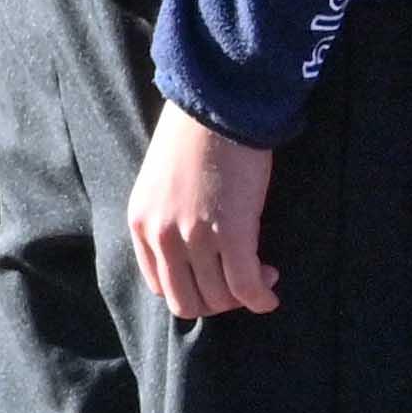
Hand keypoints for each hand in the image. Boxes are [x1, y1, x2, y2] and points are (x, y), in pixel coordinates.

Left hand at [129, 105, 280, 320]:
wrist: (215, 111)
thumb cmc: (193, 143)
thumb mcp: (159, 188)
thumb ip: (166, 223)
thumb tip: (194, 261)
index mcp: (140, 223)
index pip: (160, 286)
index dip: (192, 291)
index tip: (215, 277)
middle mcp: (160, 235)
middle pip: (187, 301)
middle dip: (217, 302)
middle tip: (240, 281)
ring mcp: (193, 236)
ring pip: (218, 299)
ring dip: (243, 296)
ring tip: (261, 271)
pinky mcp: (230, 233)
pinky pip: (245, 287)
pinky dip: (261, 297)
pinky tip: (271, 288)